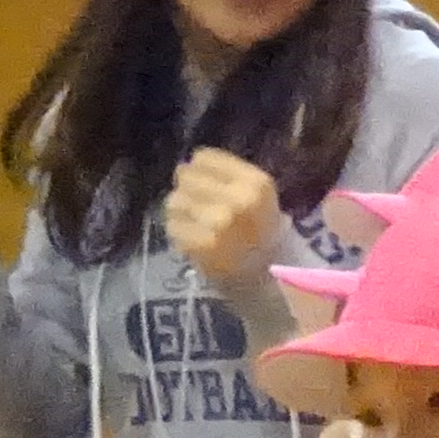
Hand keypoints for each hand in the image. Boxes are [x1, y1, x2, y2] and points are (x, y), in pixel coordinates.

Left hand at [164, 147, 287, 286]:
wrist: (267, 280)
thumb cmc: (261, 233)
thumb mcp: (257, 196)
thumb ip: (226, 175)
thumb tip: (188, 165)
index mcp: (257, 183)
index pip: (203, 157)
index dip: (202, 170)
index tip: (210, 185)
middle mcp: (238, 200)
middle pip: (186, 176)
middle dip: (190, 190)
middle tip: (203, 208)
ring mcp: (217, 223)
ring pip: (175, 200)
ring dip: (182, 212)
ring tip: (199, 224)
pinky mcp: (199, 244)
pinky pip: (172, 224)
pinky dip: (180, 232)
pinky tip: (196, 239)